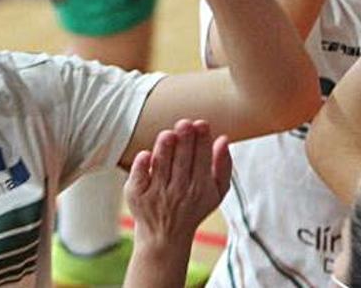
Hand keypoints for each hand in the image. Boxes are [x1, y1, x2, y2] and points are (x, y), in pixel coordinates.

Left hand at [125, 120, 231, 246]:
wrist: (165, 237)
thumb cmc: (193, 207)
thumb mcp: (217, 192)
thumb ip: (223, 166)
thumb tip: (224, 139)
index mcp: (201, 189)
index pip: (202, 159)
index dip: (202, 140)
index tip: (201, 124)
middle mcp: (179, 192)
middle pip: (182, 160)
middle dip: (184, 140)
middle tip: (185, 123)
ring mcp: (156, 194)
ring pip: (161, 165)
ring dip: (165, 148)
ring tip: (168, 134)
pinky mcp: (137, 196)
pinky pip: (139, 176)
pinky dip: (142, 164)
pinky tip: (147, 153)